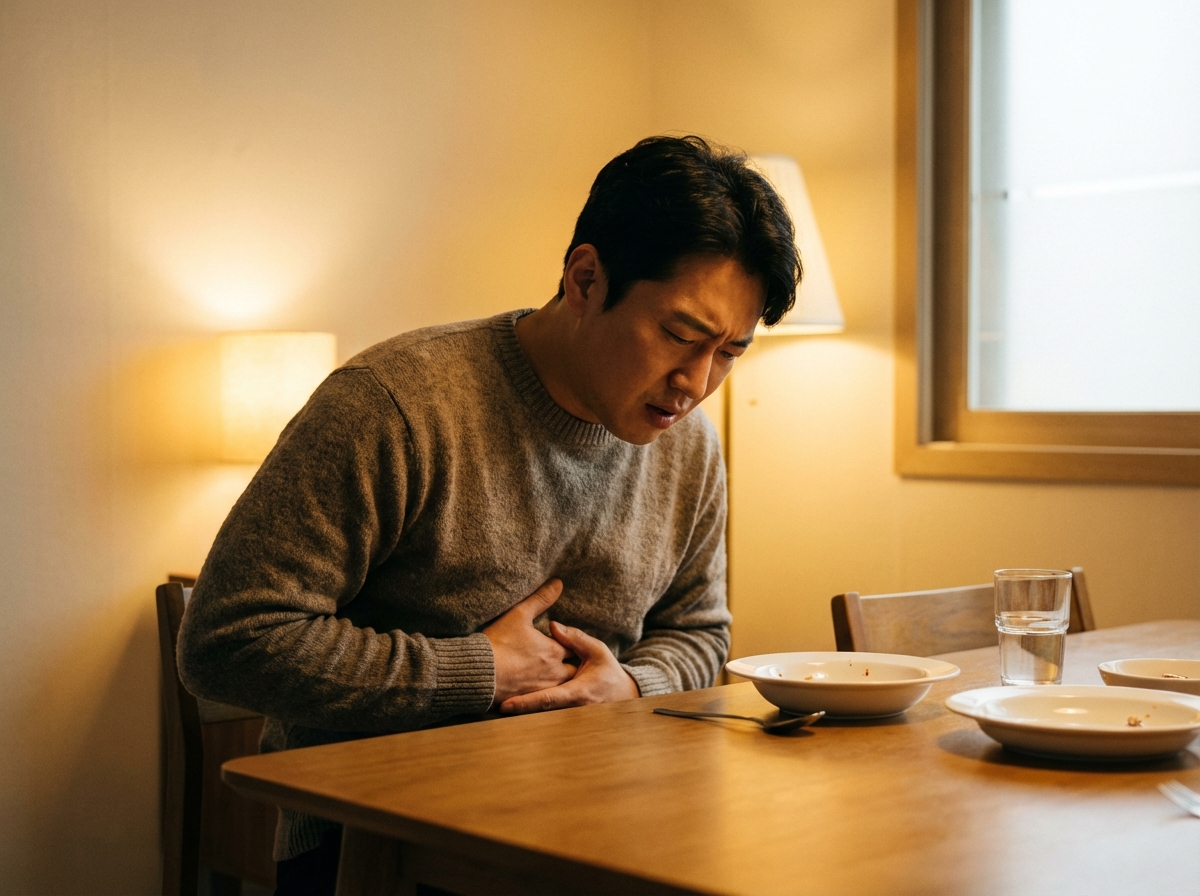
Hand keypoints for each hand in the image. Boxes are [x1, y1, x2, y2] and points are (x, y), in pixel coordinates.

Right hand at [484, 579, 576, 706]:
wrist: (478, 673)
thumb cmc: (498, 643)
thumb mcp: (519, 615)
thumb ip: (541, 598)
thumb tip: (559, 583)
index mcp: (554, 651)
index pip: (573, 646)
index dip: (570, 642)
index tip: (565, 640)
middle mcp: (553, 673)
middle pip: (572, 671)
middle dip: (569, 665)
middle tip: (562, 660)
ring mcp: (541, 690)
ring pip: (560, 687)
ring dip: (558, 681)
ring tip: (550, 675)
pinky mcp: (528, 702)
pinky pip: (543, 700)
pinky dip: (543, 694)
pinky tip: (535, 688)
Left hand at [499, 620, 638, 713]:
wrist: (624, 696)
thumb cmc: (608, 672)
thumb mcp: (597, 651)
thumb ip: (575, 639)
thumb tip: (552, 625)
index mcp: (577, 693)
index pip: (547, 699)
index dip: (526, 703)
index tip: (505, 705)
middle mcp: (570, 709)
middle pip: (538, 713)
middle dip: (517, 710)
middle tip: (492, 705)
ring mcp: (567, 717)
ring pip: (540, 718)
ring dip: (520, 713)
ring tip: (495, 706)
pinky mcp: (565, 719)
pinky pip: (545, 718)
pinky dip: (529, 714)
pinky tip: (511, 709)